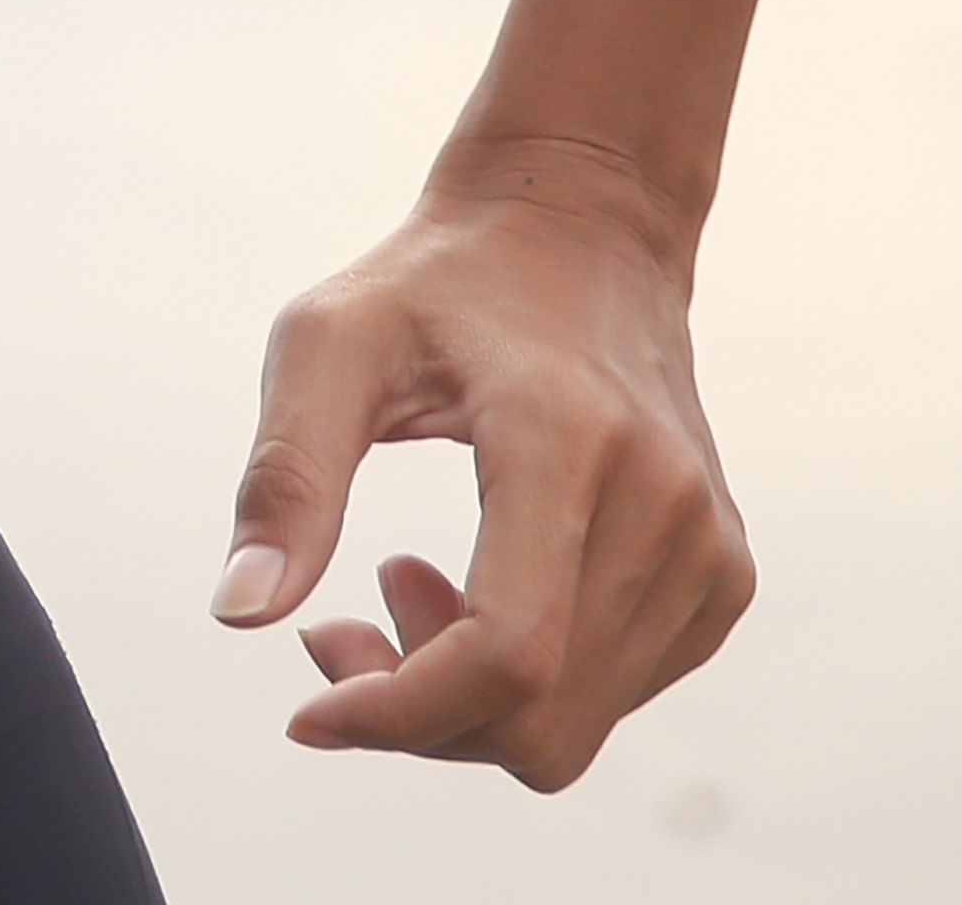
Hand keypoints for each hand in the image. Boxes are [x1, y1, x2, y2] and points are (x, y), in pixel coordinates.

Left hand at [209, 158, 753, 790]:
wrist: (582, 229)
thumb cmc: (435, 285)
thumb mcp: (329, 343)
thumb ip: (286, 477)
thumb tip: (239, 616)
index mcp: (564, 438)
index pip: (506, 656)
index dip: (398, 714)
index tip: (306, 709)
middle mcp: (663, 501)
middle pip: (535, 720)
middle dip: (413, 715)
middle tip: (336, 624)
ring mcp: (709, 547)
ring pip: (568, 731)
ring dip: (459, 699)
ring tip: (401, 577)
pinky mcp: (722, 577)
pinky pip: (609, 702)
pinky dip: (526, 686)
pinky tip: (478, 587)